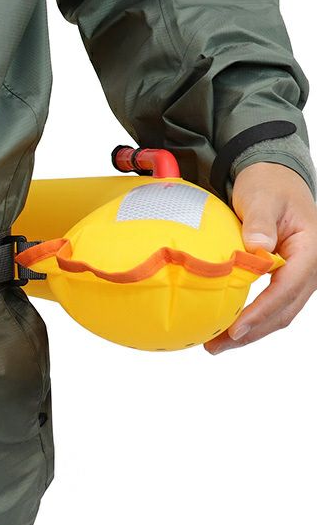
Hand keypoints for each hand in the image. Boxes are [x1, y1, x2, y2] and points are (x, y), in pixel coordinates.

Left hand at [205, 162, 316, 353]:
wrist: (275, 179)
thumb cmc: (269, 186)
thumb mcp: (262, 198)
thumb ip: (259, 222)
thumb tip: (257, 247)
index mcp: (310, 249)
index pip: (287, 288)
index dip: (262, 311)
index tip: (236, 329)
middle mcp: (310, 268)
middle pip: (284, 309)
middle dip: (253, 332)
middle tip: (216, 346)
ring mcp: (299, 275)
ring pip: (279, 312)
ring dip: (251, 331)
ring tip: (216, 344)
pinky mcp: (285, 278)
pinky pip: (272, 304)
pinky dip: (251, 318)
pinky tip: (226, 326)